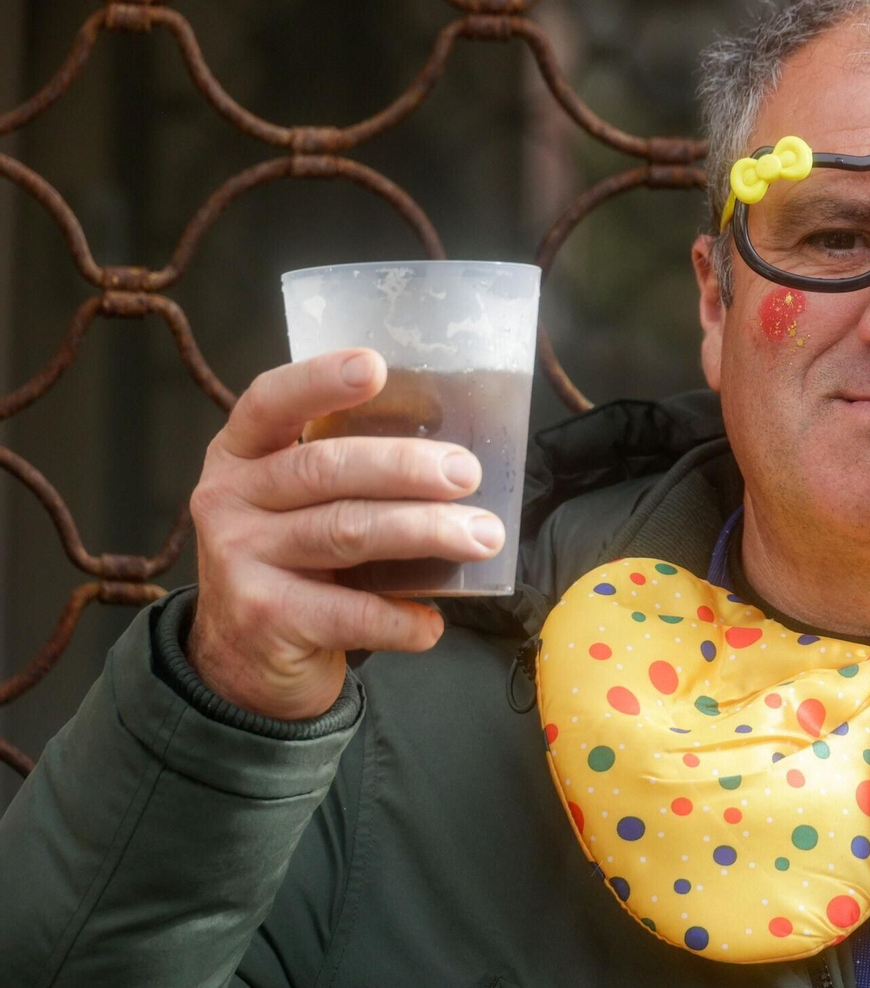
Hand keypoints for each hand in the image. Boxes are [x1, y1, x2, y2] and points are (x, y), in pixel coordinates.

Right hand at [186, 348, 503, 719]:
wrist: (241, 660)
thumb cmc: (295, 564)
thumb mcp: (300, 506)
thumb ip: (348, 474)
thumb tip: (453, 455)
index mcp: (242, 455)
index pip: (271, 402)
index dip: (320, 380)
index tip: (374, 366)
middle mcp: (230, 500)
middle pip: (326, 469)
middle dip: (406, 467)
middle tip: (467, 473)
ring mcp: (240, 559)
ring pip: (347, 532)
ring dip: (426, 531)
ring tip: (482, 537)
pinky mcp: (265, 618)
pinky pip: (352, 613)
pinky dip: (403, 617)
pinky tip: (433, 622)